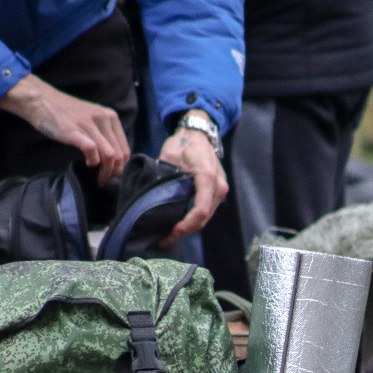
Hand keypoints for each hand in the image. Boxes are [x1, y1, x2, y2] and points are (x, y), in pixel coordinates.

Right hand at [0, 74, 129, 184]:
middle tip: (107, 182)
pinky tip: (88, 164)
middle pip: (119, 154)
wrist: (41, 100)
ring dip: (106, 172)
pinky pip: (92, 150)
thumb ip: (105, 132)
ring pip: (109, 155)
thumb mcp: (93, 117)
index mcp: (111, 116)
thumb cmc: (66, 113)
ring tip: (99, 179)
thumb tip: (114, 158)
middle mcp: (103, 118)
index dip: (122, 167)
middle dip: (115, 173)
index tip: (114, 176)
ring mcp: (89, 124)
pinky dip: (93, 161)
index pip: (125, 148)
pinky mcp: (74, 130)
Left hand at [157, 110, 227, 245]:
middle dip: (184, 232)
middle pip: (203, 219)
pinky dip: (192, 220)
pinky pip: (206, 211)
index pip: (200, 211)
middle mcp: (219, 186)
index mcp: (207, 177)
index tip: (168, 233)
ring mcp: (220, 190)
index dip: (184, 226)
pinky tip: (178, 224)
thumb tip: (152, 201)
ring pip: (206, 218)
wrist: (198, 134)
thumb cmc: (183, 142)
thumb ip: (164, 178)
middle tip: (164, 239)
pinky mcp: (217, 192)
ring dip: (188, 228)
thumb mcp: (169, 156)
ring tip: (169, 234)